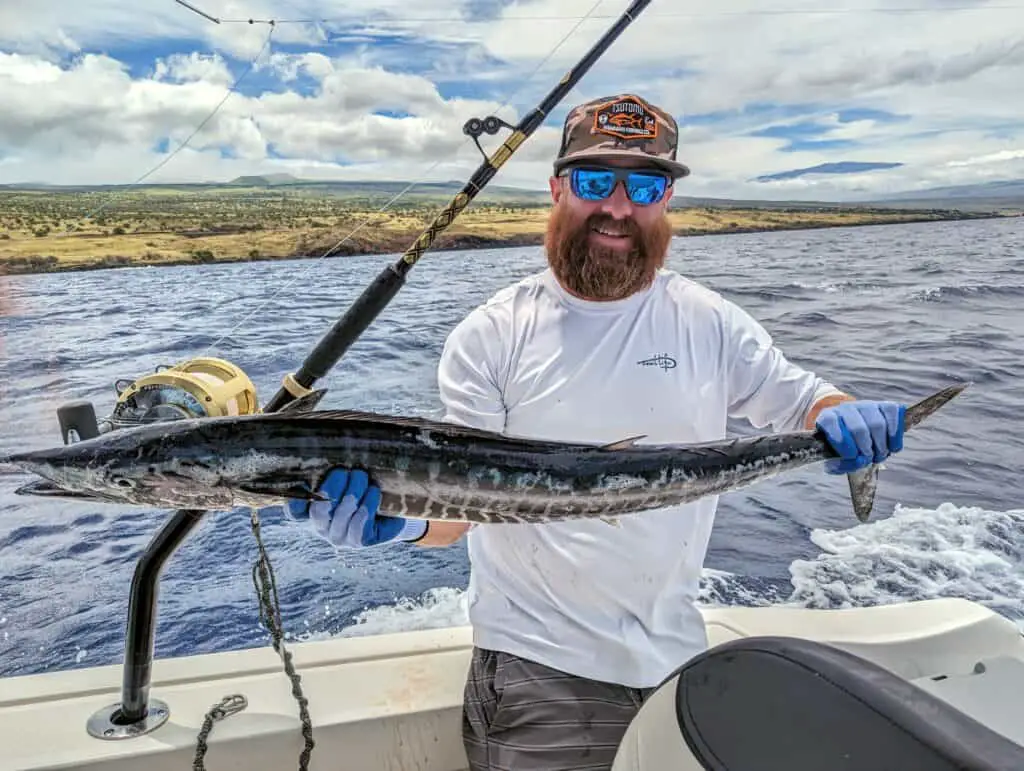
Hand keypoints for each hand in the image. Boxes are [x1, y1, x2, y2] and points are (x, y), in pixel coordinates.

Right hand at [285, 467, 425, 546]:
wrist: (392, 513)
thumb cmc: (364, 490)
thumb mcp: (348, 480)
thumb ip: (334, 473)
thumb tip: (329, 450)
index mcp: (313, 512)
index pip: (295, 511)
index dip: (294, 499)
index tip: (303, 482)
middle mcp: (322, 527)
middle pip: (318, 510)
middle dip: (334, 486)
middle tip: (348, 471)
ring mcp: (338, 537)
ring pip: (341, 513)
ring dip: (354, 491)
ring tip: (363, 477)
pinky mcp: (357, 542)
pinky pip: (358, 524)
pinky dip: (367, 504)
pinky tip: (373, 492)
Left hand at [815, 400, 905, 474]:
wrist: (854, 434)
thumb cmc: (842, 448)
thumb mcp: (834, 458)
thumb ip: (841, 464)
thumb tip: (858, 461)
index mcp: (828, 418)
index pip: (830, 422)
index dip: (841, 441)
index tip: (851, 455)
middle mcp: (846, 408)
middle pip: (858, 428)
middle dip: (865, 449)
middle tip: (868, 459)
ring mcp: (866, 405)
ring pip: (877, 424)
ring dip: (881, 446)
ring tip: (879, 456)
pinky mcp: (884, 406)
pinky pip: (893, 415)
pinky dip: (895, 436)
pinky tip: (892, 448)